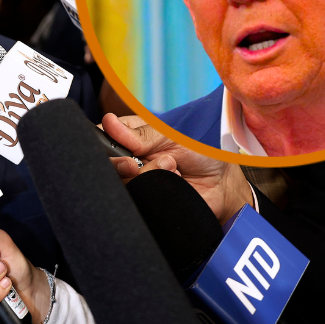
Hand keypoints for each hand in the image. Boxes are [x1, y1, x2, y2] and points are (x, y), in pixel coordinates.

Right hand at [102, 114, 253, 223]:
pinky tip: (175, 183)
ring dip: (150, 175)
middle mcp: (130, 160)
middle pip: (107, 167)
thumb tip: (108, 122)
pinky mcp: (148, 201)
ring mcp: (138, 182)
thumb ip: (140, 133)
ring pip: (124, 184)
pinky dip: (160, 190)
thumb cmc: (199, 150)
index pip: (101, 139)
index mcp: (130, 137)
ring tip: (172, 167)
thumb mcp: (170, 134)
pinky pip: (141, 201)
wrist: (223, 180)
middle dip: (123, 165)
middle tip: (139, 163)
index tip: (120, 150)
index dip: (103, 147)